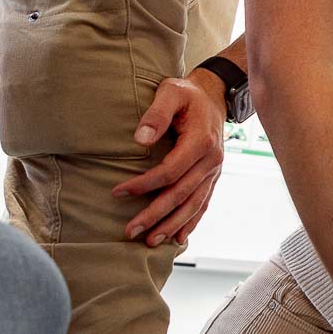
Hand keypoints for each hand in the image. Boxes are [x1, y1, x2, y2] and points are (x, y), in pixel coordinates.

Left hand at [115, 70, 228, 247]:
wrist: (214, 95)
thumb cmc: (188, 94)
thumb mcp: (171, 93)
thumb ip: (156, 114)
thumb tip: (140, 140)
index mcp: (201, 142)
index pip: (170, 171)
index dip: (144, 184)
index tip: (118, 192)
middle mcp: (211, 160)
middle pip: (181, 194)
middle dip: (155, 215)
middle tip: (131, 230)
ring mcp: (214, 171)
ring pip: (193, 204)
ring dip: (172, 225)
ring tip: (151, 241)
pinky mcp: (213, 176)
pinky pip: (203, 203)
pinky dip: (191, 221)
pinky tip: (179, 237)